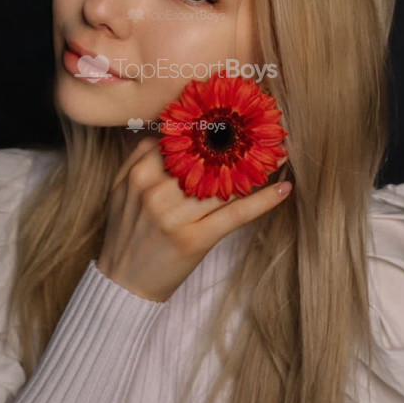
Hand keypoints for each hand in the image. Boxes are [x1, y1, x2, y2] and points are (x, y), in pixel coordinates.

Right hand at [97, 135, 291, 301]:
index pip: (181, 142)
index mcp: (139, 175)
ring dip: (255, 169)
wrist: (123, 283)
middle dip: (236, 144)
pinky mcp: (195, 240)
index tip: (233, 120)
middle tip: (264, 132)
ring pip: (223, 184)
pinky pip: (234, 214)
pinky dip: (262, 201)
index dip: (209, 130)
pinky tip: (284, 188)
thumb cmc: (125, 232)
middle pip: (205, 160)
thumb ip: (139, 158)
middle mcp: (157, 192)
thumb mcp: (120, 190)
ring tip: (278, 155)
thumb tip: (169, 131)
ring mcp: (176, 217)